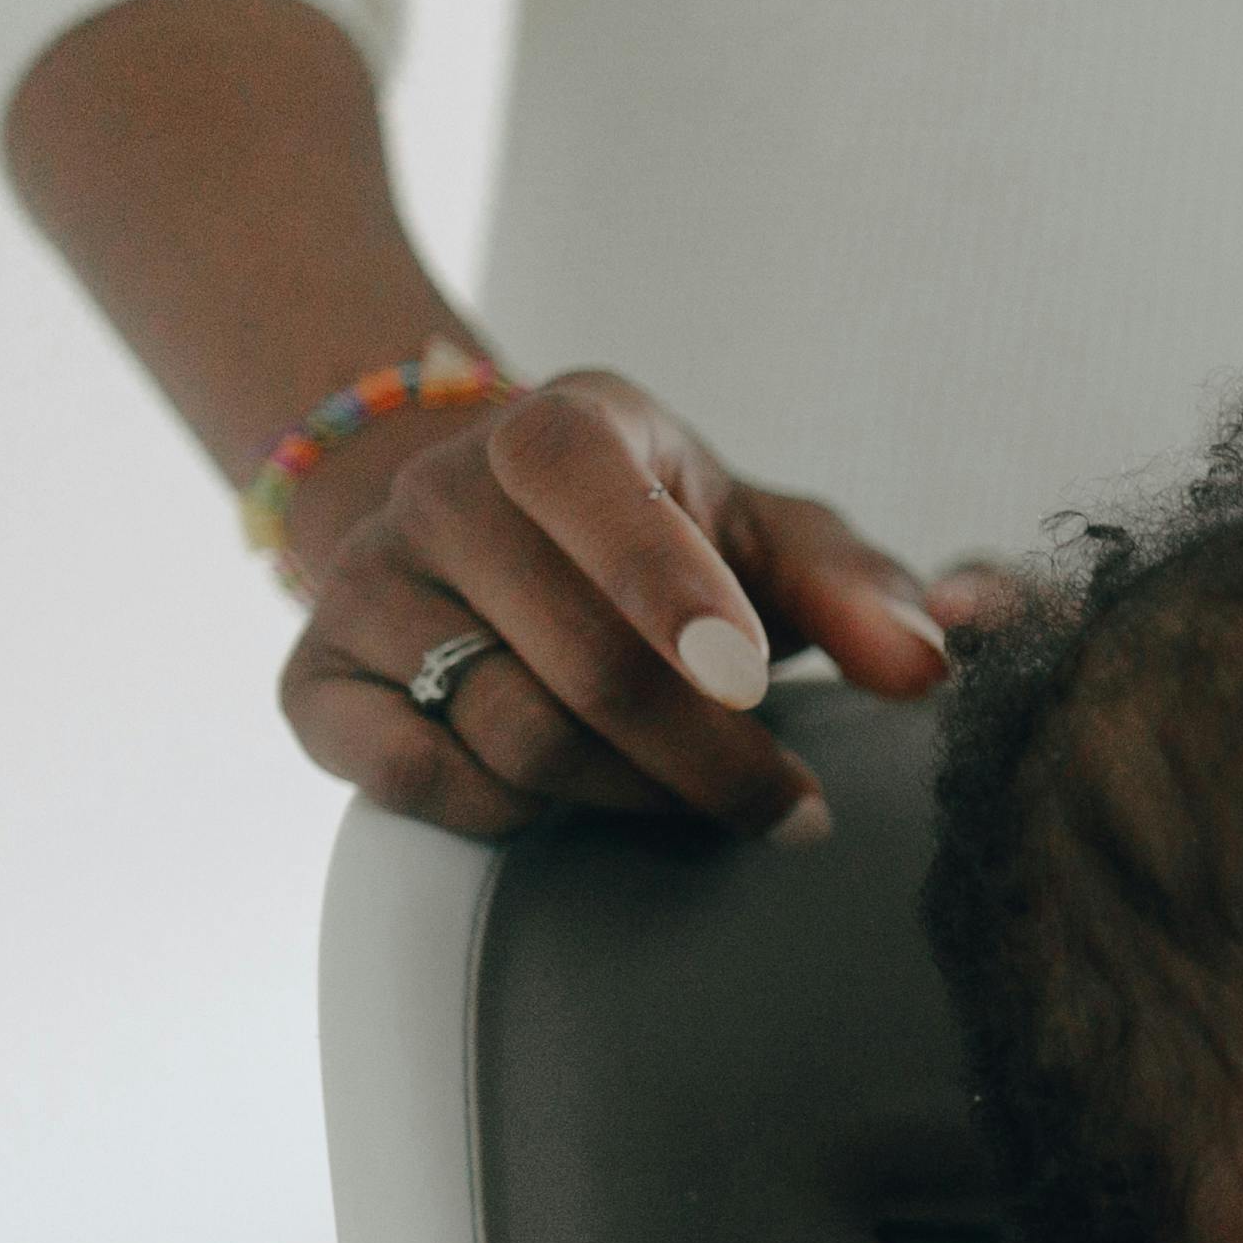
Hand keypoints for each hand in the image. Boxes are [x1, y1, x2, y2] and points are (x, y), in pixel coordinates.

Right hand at [276, 368, 952, 840]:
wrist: (487, 539)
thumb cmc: (664, 541)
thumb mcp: (770, 538)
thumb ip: (861, 590)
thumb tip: (930, 662)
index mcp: (562, 428)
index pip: (587, 485)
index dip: (668, 588)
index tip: (751, 681)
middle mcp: (442, 490)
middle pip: (582, 661)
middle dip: (708, 758)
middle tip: (790, 809)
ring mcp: (365, 585)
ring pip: (513, 734)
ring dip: (632, 796)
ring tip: (697, 796)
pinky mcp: (313, 681)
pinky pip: (414, 780)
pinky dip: (511, 814)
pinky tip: (568, 799)